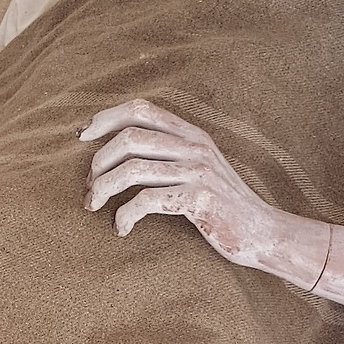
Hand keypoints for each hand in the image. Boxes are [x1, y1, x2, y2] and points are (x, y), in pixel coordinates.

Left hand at [79, 100, 277, 267]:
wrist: (262, 233)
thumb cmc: (222, 207)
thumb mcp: (199, 170)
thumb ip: (170, 154)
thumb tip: (120, 154)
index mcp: (192, 134)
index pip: (141, 109)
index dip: (105, 118)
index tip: (81, 136)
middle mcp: (195, 147)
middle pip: (128, 138)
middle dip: (98, 163)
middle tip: (88, 188)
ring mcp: (198, 172)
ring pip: (132, 169)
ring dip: (102, 189)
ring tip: (93, 206)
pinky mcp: (199, 200)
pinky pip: (146, 200)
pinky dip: (124, 215)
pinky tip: (121, 228)